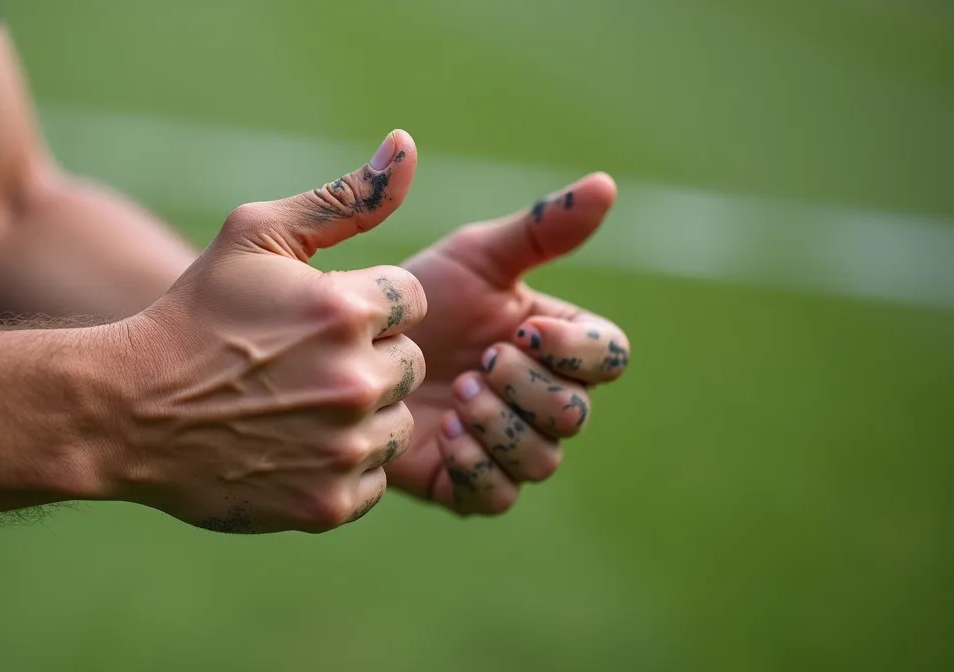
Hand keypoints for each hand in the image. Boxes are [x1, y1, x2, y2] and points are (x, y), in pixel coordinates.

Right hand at [114, 130, 426, 532]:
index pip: (411, 301)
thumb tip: (409, 145)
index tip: (316, 318)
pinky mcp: (329, 503)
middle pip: (410, 364)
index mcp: (347, 309)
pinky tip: (293, 447)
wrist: (127, 410)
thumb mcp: (255, 235)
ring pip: (398, 425)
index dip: (367, 305)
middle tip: (301, 366)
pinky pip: (374, 479)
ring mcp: (343, 448)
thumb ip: (344, 197)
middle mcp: (356, 380)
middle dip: (368, 360)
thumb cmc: (193, 314)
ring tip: (297, 407)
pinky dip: (342, 467)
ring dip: (361, 415)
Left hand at [384, 172, 632, 513]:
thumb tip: (607, 183)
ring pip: (543, 459)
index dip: (574, 347)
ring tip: (457, 394)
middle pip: (577, 413)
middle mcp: (540, 399)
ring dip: (503, 425)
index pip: (609, 356)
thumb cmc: (416, 298)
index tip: (520, 326)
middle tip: (478, 362)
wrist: (345, 351)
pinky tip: (446, 433)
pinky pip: (498, 496)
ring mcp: (506, 446)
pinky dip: (479, 467)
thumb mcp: (474, 257)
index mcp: (554, 344)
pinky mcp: (464, 485)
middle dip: (529, 387)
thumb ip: (541, 228)